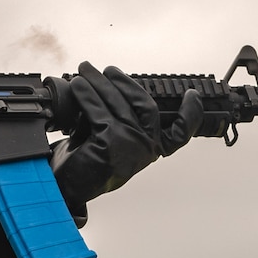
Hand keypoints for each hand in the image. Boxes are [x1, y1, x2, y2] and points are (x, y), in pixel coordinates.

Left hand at [51, 61, 202, 205]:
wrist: (64, 188)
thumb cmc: (86, 163)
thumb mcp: (109, 139)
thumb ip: (118, 119)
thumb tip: (110, 86)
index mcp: (150, 150)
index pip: (179, 135)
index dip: (190, 114)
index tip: (193, 95)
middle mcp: (145, 148)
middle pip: (144, 104)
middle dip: (124, 82)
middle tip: (108, 69)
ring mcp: (129, 145)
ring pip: (116, 102)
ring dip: (98, 81)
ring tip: (85, 69)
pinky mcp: (109, 142)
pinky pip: (97, 109)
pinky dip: (85, 94)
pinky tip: (77, 85)